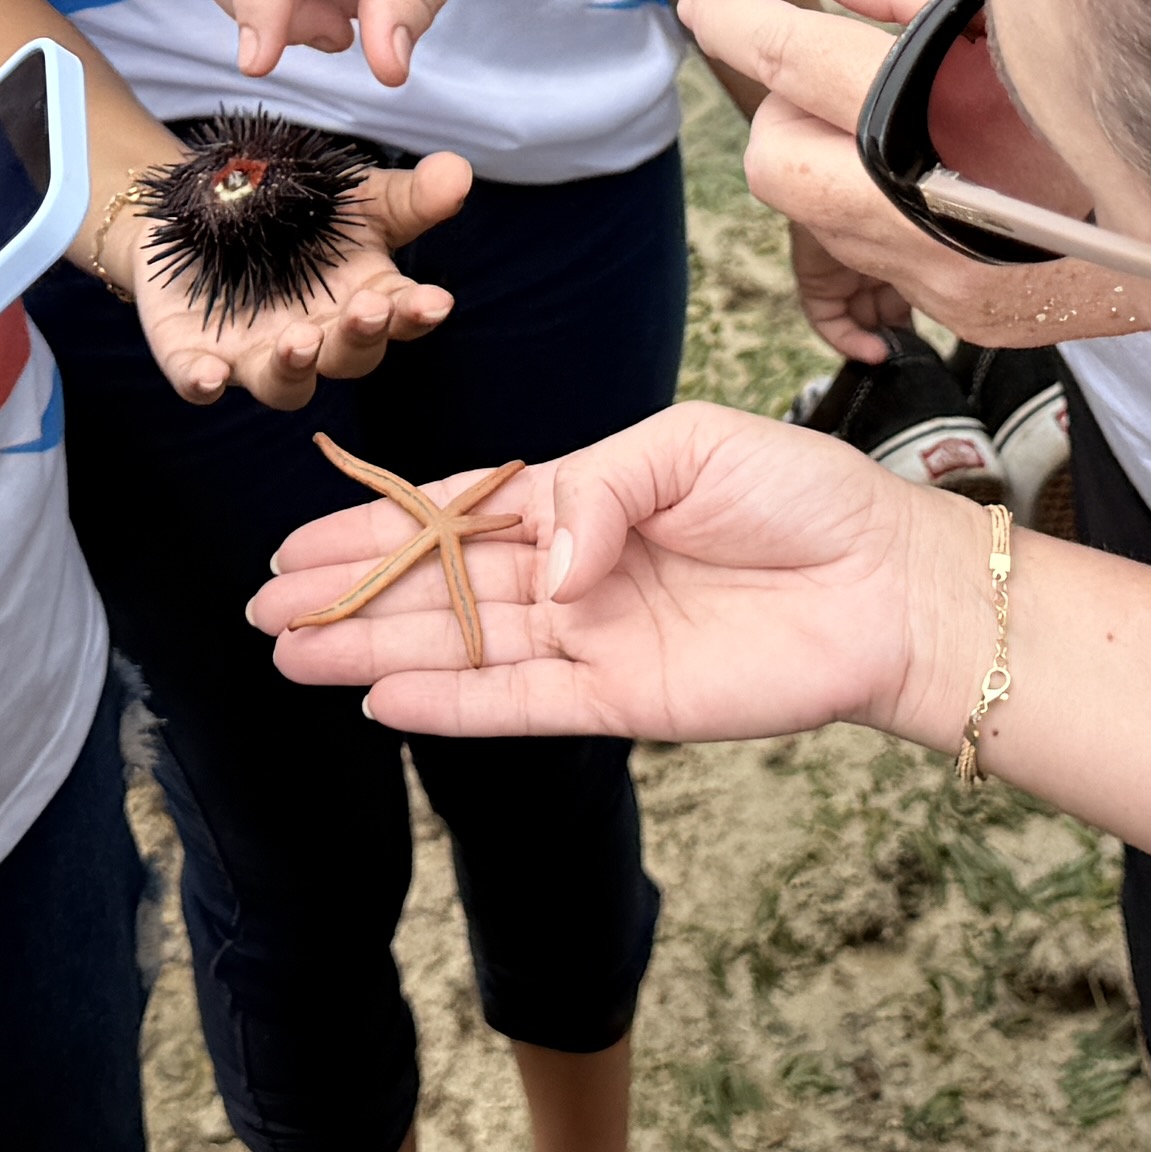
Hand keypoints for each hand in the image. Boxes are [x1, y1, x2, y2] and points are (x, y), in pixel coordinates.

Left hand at [117, 144, 475, 409]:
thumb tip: (459, 171)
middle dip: (359, 337)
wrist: (205, 207)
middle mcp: (317, 341)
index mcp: (363, 304)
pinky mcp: (196, 357)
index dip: (417, 312)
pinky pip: (199, 379)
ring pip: (284, 384)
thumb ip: (409, 195)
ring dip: (293, 368)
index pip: (400, 316)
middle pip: (347, 356)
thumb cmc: (298, 214)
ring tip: (299, 342)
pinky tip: (209, 376)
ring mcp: (257, 356)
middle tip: (367, 310)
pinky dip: (204, 381)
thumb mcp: (357, 199)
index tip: (435, 301)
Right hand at [254, 398, 981, 748]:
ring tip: (293, 654)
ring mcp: (592, 639)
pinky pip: (520, 704)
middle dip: (351, 594)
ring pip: (463, 646)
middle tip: (264, 608)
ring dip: (378, 651)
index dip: (377, 528)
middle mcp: (573, 572)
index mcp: (581, 499)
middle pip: (441, 586)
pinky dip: (452, 704)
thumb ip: (595, 493)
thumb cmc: (800, 495)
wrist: (886, 582)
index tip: (297, 541)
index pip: (456, 514)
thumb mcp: (686, 446)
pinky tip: (382, 701)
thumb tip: (541, 564)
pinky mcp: (623, 700)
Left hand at [684, 0, 1150, 353]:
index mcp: (937, 108)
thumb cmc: (1129, 81)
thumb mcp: (1020, 1)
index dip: (735, 21)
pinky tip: (944, 180)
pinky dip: (883, 216)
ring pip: (814, 220)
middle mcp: (922, 203)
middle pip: (772, 159)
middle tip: (837, 75)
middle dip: (785, 110)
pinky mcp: (964, 311)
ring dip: (829, 166)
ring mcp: (939, 270)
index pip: (791, 60)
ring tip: (904, 122)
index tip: (706, 0)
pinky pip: (877, 263)